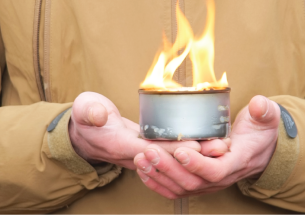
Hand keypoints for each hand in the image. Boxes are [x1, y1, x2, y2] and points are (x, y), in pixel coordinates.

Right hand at [69, 92, 230, 168]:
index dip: (174, 148)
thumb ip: (90, 111)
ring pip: (173, 156)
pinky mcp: (148, 147)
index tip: (197, 143)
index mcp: (119, 144)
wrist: (83, 133)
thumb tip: (99, 115)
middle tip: (220, 145)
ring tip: (221, 144)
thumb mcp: (83, 109)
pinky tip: (207, 141)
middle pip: (169, 157)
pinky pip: (170, 150)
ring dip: (196, 152)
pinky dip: (188, 148)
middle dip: (195, 153)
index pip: (152, 150)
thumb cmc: (84, 118)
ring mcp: (142, 153)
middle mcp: (134, 153)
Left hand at [134, 95, 279, 198]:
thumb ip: (264, 112)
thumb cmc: (259, 133)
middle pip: (191, 182)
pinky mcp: (196, 183)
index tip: (180, 150)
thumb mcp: (267, 119)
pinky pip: (174, 190)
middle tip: (149, 150)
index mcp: (236, 163)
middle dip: (168, 167)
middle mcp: (220, 179)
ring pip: (180, 188)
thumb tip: (258, 104)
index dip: (196, 163)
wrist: (259, 150)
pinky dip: (156, 183)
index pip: (215, 171)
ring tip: (140, 158)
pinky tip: (142, 170)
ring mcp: (207, 184)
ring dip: (157, 175)